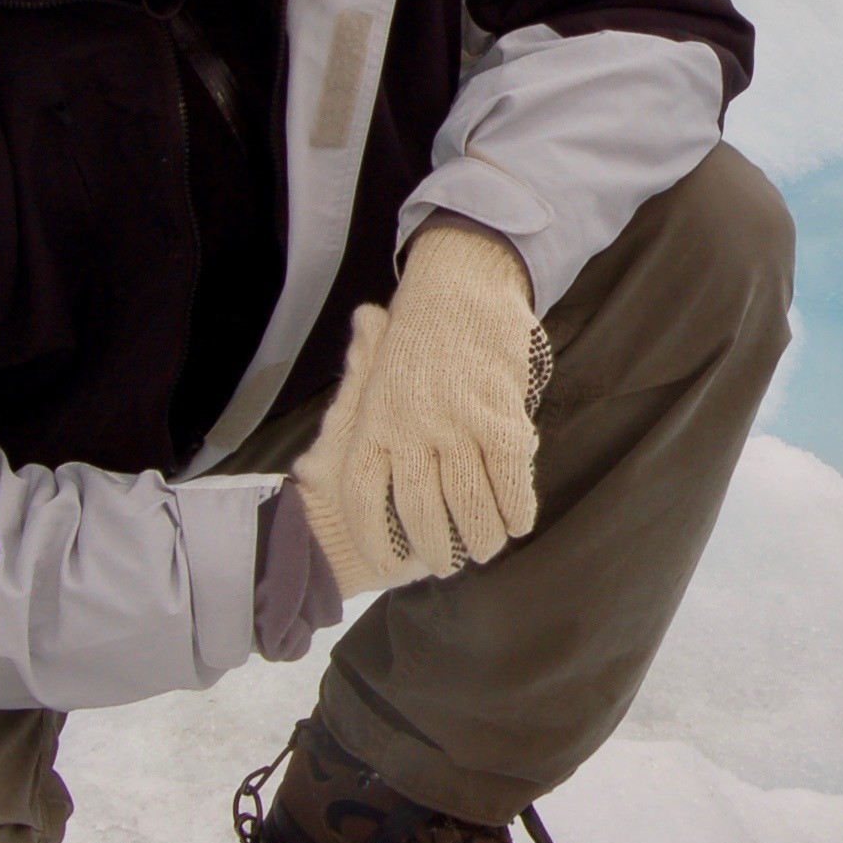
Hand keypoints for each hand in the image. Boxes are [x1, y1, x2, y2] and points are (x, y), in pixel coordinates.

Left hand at [292, 224, 546, 594]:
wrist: (459, 277)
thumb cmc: (417, 331)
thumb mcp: (373, 372)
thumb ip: (354, 419)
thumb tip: (322, 468)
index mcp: (373, 420)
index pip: (365, 496)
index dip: (376, 536)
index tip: (387, 565)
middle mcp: (409, 428)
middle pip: (422, 512)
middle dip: (439, 547)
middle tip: (453, 561)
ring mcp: (455, 423)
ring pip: (469, 503)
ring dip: (483, 534)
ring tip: (489, 546)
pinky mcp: (497, 415)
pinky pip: (508, 478)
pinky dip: (516, 507)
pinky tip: (520, 521)